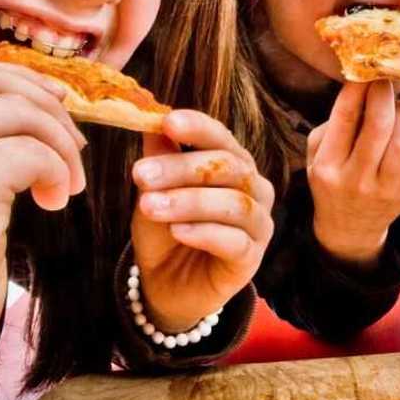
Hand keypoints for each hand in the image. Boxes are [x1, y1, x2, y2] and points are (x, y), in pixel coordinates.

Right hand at [0, 58, 85, 399]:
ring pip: (18, 112)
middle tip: (73, 147)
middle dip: (43, 106)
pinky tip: (52, 204)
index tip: (51, 111)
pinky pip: (33, 152)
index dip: (13, 85)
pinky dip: (56, 173)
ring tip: (63, 188)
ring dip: (57, 146)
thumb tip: (7, 105)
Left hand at [132, 111, 274, 332]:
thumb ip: (158, 155)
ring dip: (189, 202)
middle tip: (141, 174)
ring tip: (150, 206)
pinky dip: (204, 233)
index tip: (169, 122)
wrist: (165, 284)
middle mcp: (255, 190)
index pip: (222, 138)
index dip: (198, 128)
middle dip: (182, 169)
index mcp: (234, 164)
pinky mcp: (251, 259)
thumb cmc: (165, 231)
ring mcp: (257, 226)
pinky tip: (177, 231)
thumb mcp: (154, 190)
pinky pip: (234, 242)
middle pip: (229, 168)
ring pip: (234, 204)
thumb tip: (149, 114)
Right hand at [307, 81, 399, 265]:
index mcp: (328, 166)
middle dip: (384, 94)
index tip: (365, 72)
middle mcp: (357, 179)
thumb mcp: (317, 154)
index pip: (345, 118)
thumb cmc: (332, 181)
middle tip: (385, 82)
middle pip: (379, 125)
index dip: (358, 88)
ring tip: (396, 108)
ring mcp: (386, 188)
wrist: (349, 228)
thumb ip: (334, 123)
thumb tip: (362, 87)